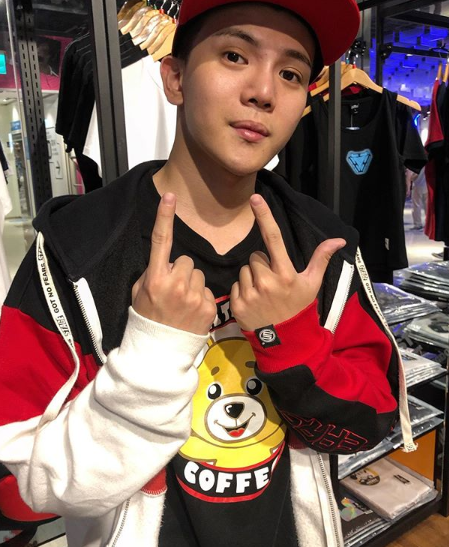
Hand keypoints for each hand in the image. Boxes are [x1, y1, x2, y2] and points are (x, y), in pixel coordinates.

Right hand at [132, 193, 216, 334]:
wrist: (159, 351)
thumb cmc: (147, 319)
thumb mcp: (140, 293)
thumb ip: (154, 272)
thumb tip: (166, 261)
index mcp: (155, 278)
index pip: (161, 241)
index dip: (165, 216)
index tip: (170, 196)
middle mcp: (175, 284)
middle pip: (186, 260)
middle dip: (181, 272)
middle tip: (174, 291)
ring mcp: (193, 295)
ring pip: (198, 274)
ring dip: (192, 284)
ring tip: (183, 303)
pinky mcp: (208, 306)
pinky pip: (208, 290)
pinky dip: (201, 298)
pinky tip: (192, 311)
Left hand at [230, 194, 345, 330]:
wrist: (285, 340)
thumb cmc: (299, 307)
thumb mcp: (312, 284)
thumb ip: (321, 259)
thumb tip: (339, 239)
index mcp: (285, 273)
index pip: (274, 238)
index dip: (264, 216)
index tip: (255, 198)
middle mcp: (267, 281)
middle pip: (256, 256)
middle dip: (262, 264)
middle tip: (273, 282)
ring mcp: (250, 293)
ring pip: (244, 269)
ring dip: (252, 277)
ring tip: (264, 292)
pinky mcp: (237, 304)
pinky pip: (236, 284)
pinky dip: (243, 290)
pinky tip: (254, 301)